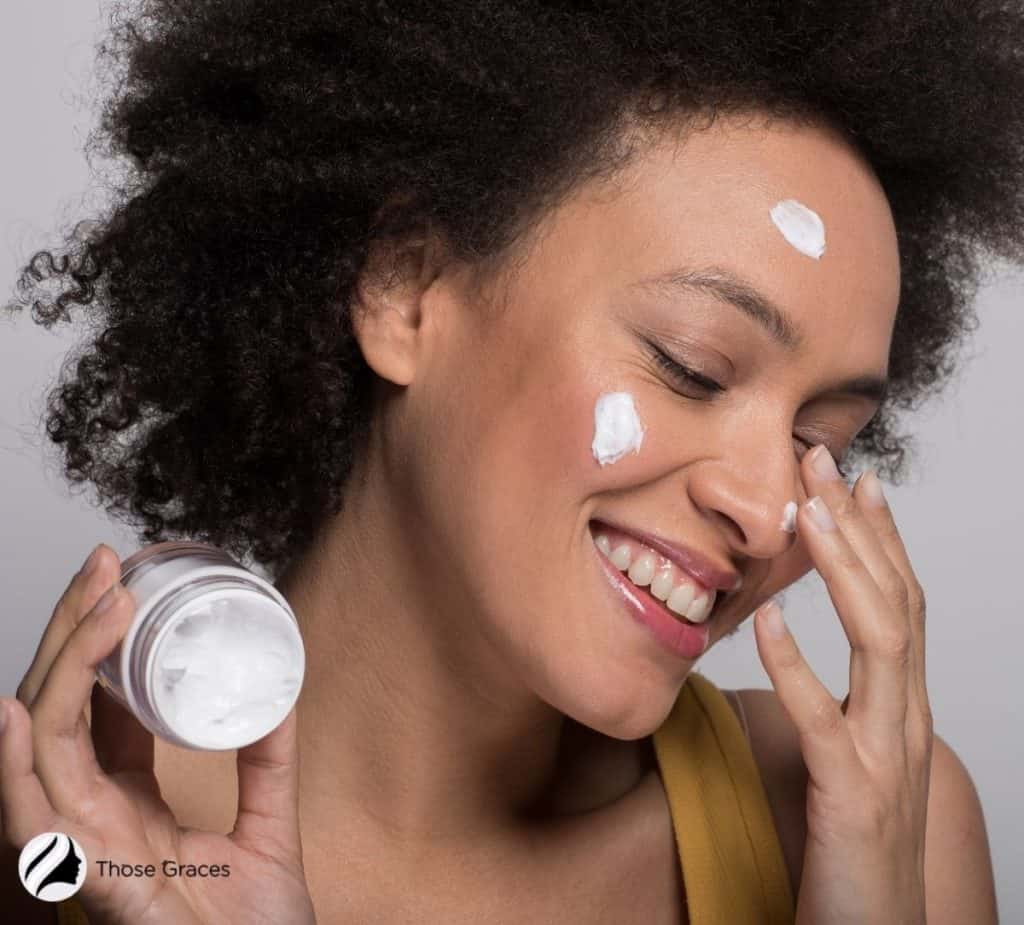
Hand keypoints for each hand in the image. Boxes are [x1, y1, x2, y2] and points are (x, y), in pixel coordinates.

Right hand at [0, 544, 316, 924]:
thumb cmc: (258, 923)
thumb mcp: (268, 821)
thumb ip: (269, 758)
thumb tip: (279, 688)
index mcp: (126, 804)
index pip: (92, 710)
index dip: (97, 645)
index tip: (121, 581)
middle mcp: (95, 821)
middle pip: (63, 712)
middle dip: (74, 634)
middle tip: (105, 566)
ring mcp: (89, 853)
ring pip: (45, 750)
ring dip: (61, 672)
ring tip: (93, 607)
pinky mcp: (99, 889)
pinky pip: (39, 830)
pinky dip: (18, 770)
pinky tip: (18, 712)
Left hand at [753, 447, 931, 924]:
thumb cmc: (852, 851)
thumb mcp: (848, 763)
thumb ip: (834, 706)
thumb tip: (794, 647)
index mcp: (900, 710)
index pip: (899, 604)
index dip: (881, 540)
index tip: (855, 483)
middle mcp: (906, 722)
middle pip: (896, 602)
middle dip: (861, 527)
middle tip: (824, 462)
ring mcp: (887, 757)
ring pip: (882, 643)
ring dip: (846, 571)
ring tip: (808, 512)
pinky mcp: (853, 797)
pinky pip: (824, 720)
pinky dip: (796, 665)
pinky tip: (766, 621)